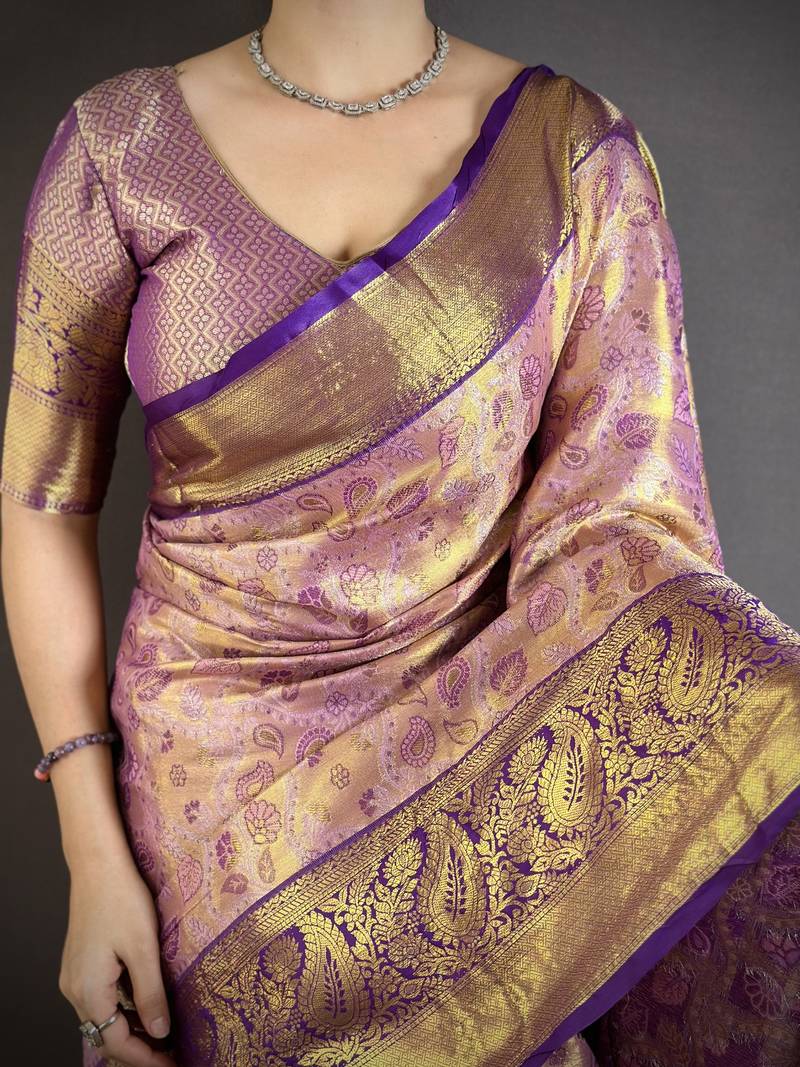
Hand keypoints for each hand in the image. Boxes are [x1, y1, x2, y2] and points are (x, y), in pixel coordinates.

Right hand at [59, 853, 176, 1065]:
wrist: (97, 865)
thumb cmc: (121, 899)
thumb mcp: (143, 948)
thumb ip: (151, 994)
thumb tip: (159, 1033)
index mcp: (89, 991)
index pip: (116, 1043)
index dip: (145, 1059)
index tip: (172, 1063)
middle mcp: (75, 990)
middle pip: (106, 1034)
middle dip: (139, 1048)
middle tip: (172, 1052)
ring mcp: (74, 976)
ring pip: (103, 1017)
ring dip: (131, 1028)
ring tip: (164, 1031)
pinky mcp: (80, 964)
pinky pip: (101, 998)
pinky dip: (123, 1008)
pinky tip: (146, 1003)